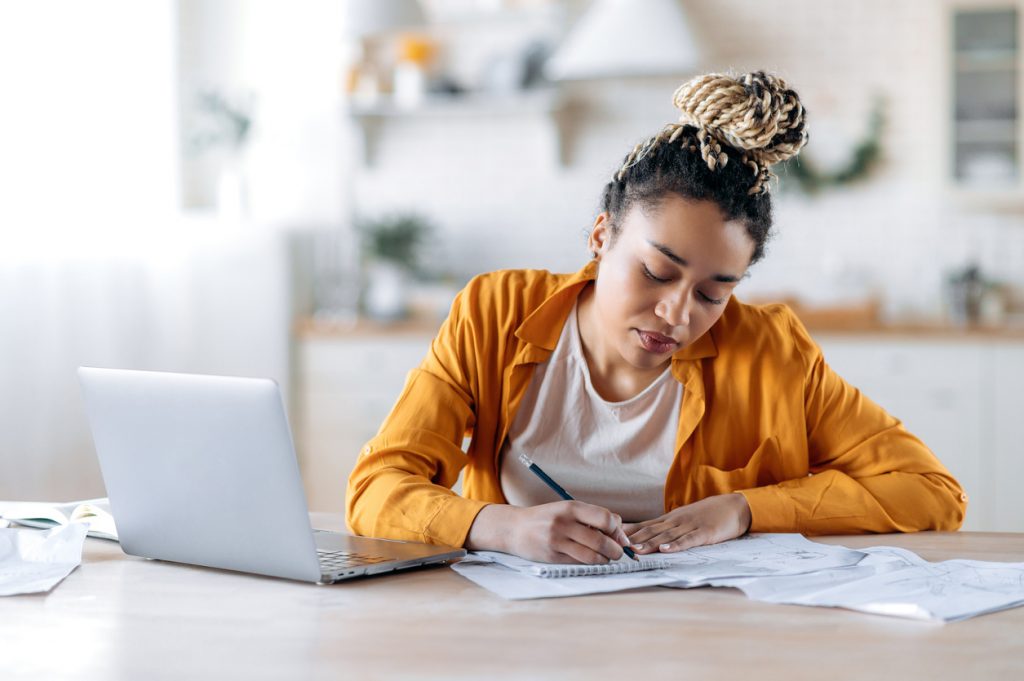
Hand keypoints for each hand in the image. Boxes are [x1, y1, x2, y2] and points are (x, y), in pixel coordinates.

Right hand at [466, 501, 631, 564]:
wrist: (515, 528)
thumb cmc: (547, 518)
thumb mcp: (567, 509)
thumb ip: (592, 516)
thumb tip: (620, 527)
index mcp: (571, 507)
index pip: (605, 518)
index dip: (618, 530)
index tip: (621, 537)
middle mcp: (564, 523)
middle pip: (602, 540)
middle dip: (616, 550)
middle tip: (618, 552)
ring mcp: (557, 541)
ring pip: (593, 556)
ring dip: (605, 559)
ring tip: (606, 557)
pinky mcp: (553, 556)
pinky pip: (580, 563)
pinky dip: (591, 563)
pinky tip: (592, 560)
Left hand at [623, 493, 751, 553]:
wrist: (734, 505)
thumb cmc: (707, 515)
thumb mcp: (683, 519)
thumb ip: (666, 528)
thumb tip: (645, 537)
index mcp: (669, 519)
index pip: (644, 526)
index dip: (627, 533)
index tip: (609, 538)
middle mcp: (676, 521)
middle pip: (650, 531)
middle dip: (632, 539)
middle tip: (615, 546)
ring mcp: (690, 526)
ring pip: (666, 535)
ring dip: (649, 543)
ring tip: (634, 550)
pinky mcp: (705, 533)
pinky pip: (688, 540)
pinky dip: (676, 545)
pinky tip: (666, 549)